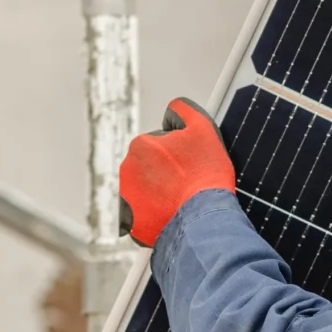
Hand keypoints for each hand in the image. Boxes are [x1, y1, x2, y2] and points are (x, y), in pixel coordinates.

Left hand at [120, 98, 236, 246]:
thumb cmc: (205, 176)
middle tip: (186, 184)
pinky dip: (152, 214)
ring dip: (158, 193)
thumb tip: (173, 110)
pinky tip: (170, 214)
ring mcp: (126, 196)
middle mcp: (127, 168)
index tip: (190, 164)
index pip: (160, 145)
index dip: (179, 153)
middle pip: (149, 167)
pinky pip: (139, 215)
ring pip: (144, 190)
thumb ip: (183, 109)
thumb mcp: (203, 128)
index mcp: (141, 145)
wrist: (203, 218)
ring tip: (180, 200)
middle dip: (165, 173)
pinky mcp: (128, 221)